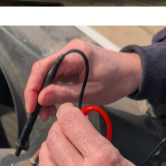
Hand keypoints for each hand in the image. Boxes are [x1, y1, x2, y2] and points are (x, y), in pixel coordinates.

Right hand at [25, 39, 142, 120]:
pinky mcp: (72, 62)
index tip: (32, 107)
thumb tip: (40, 98)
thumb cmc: (117, 81)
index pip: (43, 68)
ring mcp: (70, 55)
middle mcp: (69, 50)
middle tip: (41, 115)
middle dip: (38, 94)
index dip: (33, 88)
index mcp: (75, 54)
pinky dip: (52, 90)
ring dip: (44, 94)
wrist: (133, 72)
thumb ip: (64, 94)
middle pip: (42, 71)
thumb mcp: (91, 92)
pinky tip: (54, 105)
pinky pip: (56, 76)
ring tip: (48, 114)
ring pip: (47, 75)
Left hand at [37, 104, 161, 165]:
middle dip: (56, 131)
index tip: (66, 113)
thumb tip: (80, 133)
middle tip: (62, 132)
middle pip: (52, 139)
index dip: (65, 113)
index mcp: (102, 159)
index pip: (71, 123)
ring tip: (60, 154)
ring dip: (51, 154)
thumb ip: (98, 146)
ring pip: (45, 163)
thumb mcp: (124, 162)